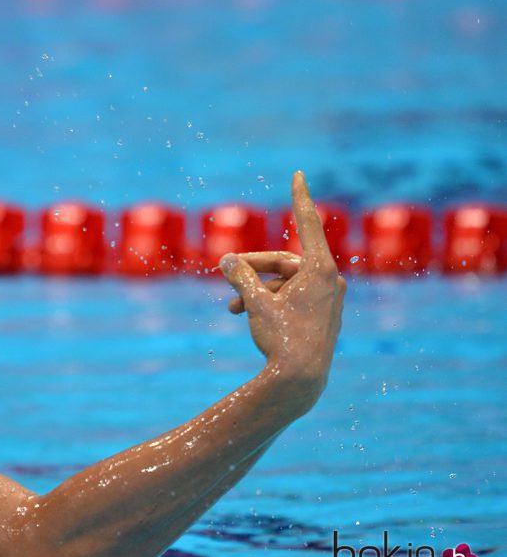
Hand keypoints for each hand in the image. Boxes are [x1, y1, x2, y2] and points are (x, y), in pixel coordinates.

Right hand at [219, 172, 345, 408]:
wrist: (300, 382)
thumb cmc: (281, 339)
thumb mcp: (255, 303)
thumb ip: (241, 277)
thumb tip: (227, 260)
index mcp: (320, 270)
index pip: (306, 223)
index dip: (299, 197)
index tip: (299, 174)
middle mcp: (329, 281)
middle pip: (285, 261)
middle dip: (253, 267)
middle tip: (226, 270)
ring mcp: (328, 300)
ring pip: (286, 282)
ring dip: (257, 289)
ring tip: (231, 307)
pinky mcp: (322, 317)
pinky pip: (293, 298)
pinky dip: (270, 301)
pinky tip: (247, 315)